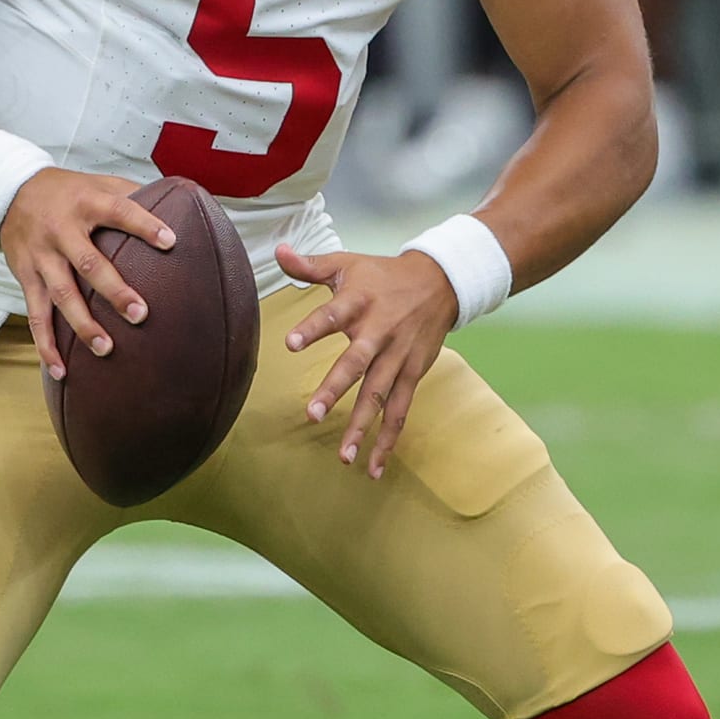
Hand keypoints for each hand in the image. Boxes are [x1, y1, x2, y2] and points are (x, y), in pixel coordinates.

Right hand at [0, 170, 175, 379]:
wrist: (8, 192)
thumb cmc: (65, 191)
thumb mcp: (97, 182)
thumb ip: (131, 194)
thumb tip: (179, 204)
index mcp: (86, 203)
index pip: (119, 212)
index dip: (144, 225)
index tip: (171, 242)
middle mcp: (62, 230)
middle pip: (89, 263)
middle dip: (114, 291)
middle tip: (140, 315)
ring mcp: (42, 256)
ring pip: (61, 294)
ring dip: (83, 324)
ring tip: (106, 348)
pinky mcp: (26, 276)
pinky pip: (35, 315)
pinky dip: (46, 344)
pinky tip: (61, 370)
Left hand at [277, 241, 456, 480]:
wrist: (440, 282)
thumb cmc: (383, 275)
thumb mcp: (348, 263)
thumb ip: (310, 266)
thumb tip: (279, 250)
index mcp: (359, 302)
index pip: (332, 314)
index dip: (312, 328)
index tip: (290, 343)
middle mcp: (380, 331)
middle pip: (357, 362)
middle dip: (336, 389)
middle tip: (313, 414)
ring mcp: (398, 356)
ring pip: (380, 394)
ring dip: (362, 425)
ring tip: (343, 456)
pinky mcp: (412, 374)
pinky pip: (400, 411)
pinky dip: (389, 440)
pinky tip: (373, 467)